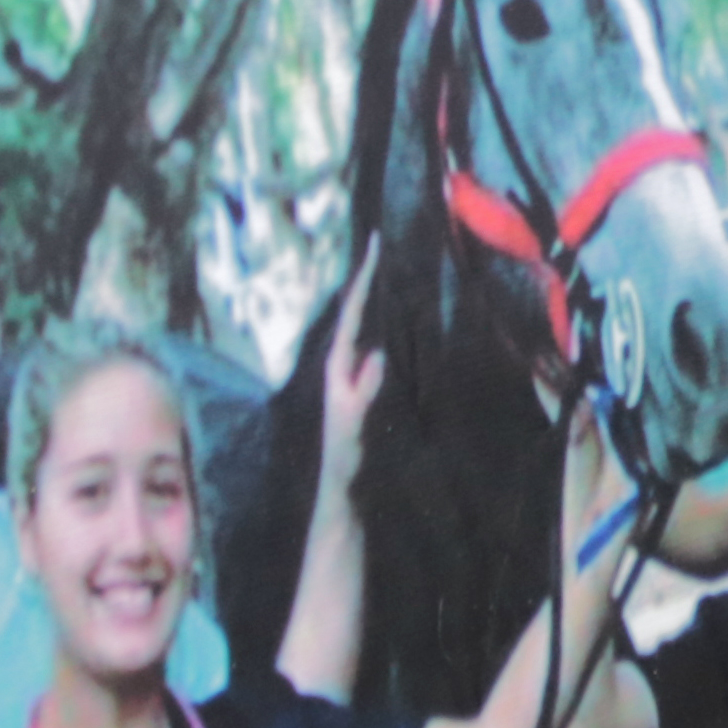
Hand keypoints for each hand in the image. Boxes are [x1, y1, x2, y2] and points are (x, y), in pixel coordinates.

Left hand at [318, 242, 389, 493]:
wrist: (339, 485)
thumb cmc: (345, 457)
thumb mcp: (354, 426)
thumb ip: (362, 392)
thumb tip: (377, 355)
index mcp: (337, 366)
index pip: (352, 312)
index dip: (363, 278)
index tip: (374, 244)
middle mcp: (340, 363)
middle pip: (354, 309)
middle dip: (366, 277)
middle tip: (379, 242)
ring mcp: (349, 372)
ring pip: (361, 323)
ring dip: (372, 297)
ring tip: (385, 268)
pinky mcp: (359, 384)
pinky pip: (370, 340)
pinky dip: (380, 321)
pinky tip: (390, 318)